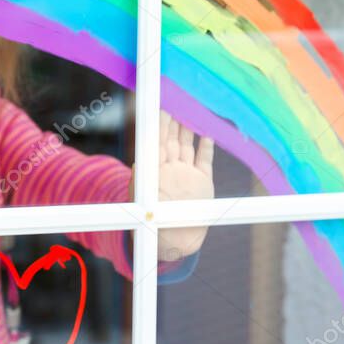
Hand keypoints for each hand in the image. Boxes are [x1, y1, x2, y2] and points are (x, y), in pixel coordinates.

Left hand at [129, 112, 214, 259]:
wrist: (173, 241)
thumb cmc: (152, 222)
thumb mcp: (142, 201)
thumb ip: (142, 184)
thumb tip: (136, 168)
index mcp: (156, 171)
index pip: (157, 143)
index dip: (159, 127)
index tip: (160, 110)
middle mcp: (171, 169)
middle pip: (171, 140)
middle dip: (173, 122)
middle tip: (175, 102)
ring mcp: (187, 174)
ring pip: (187, 146)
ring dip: (188, 130)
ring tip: (189, 112)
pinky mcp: (203, 182)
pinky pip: (204, 161)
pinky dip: (206, 148)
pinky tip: (207, 135)